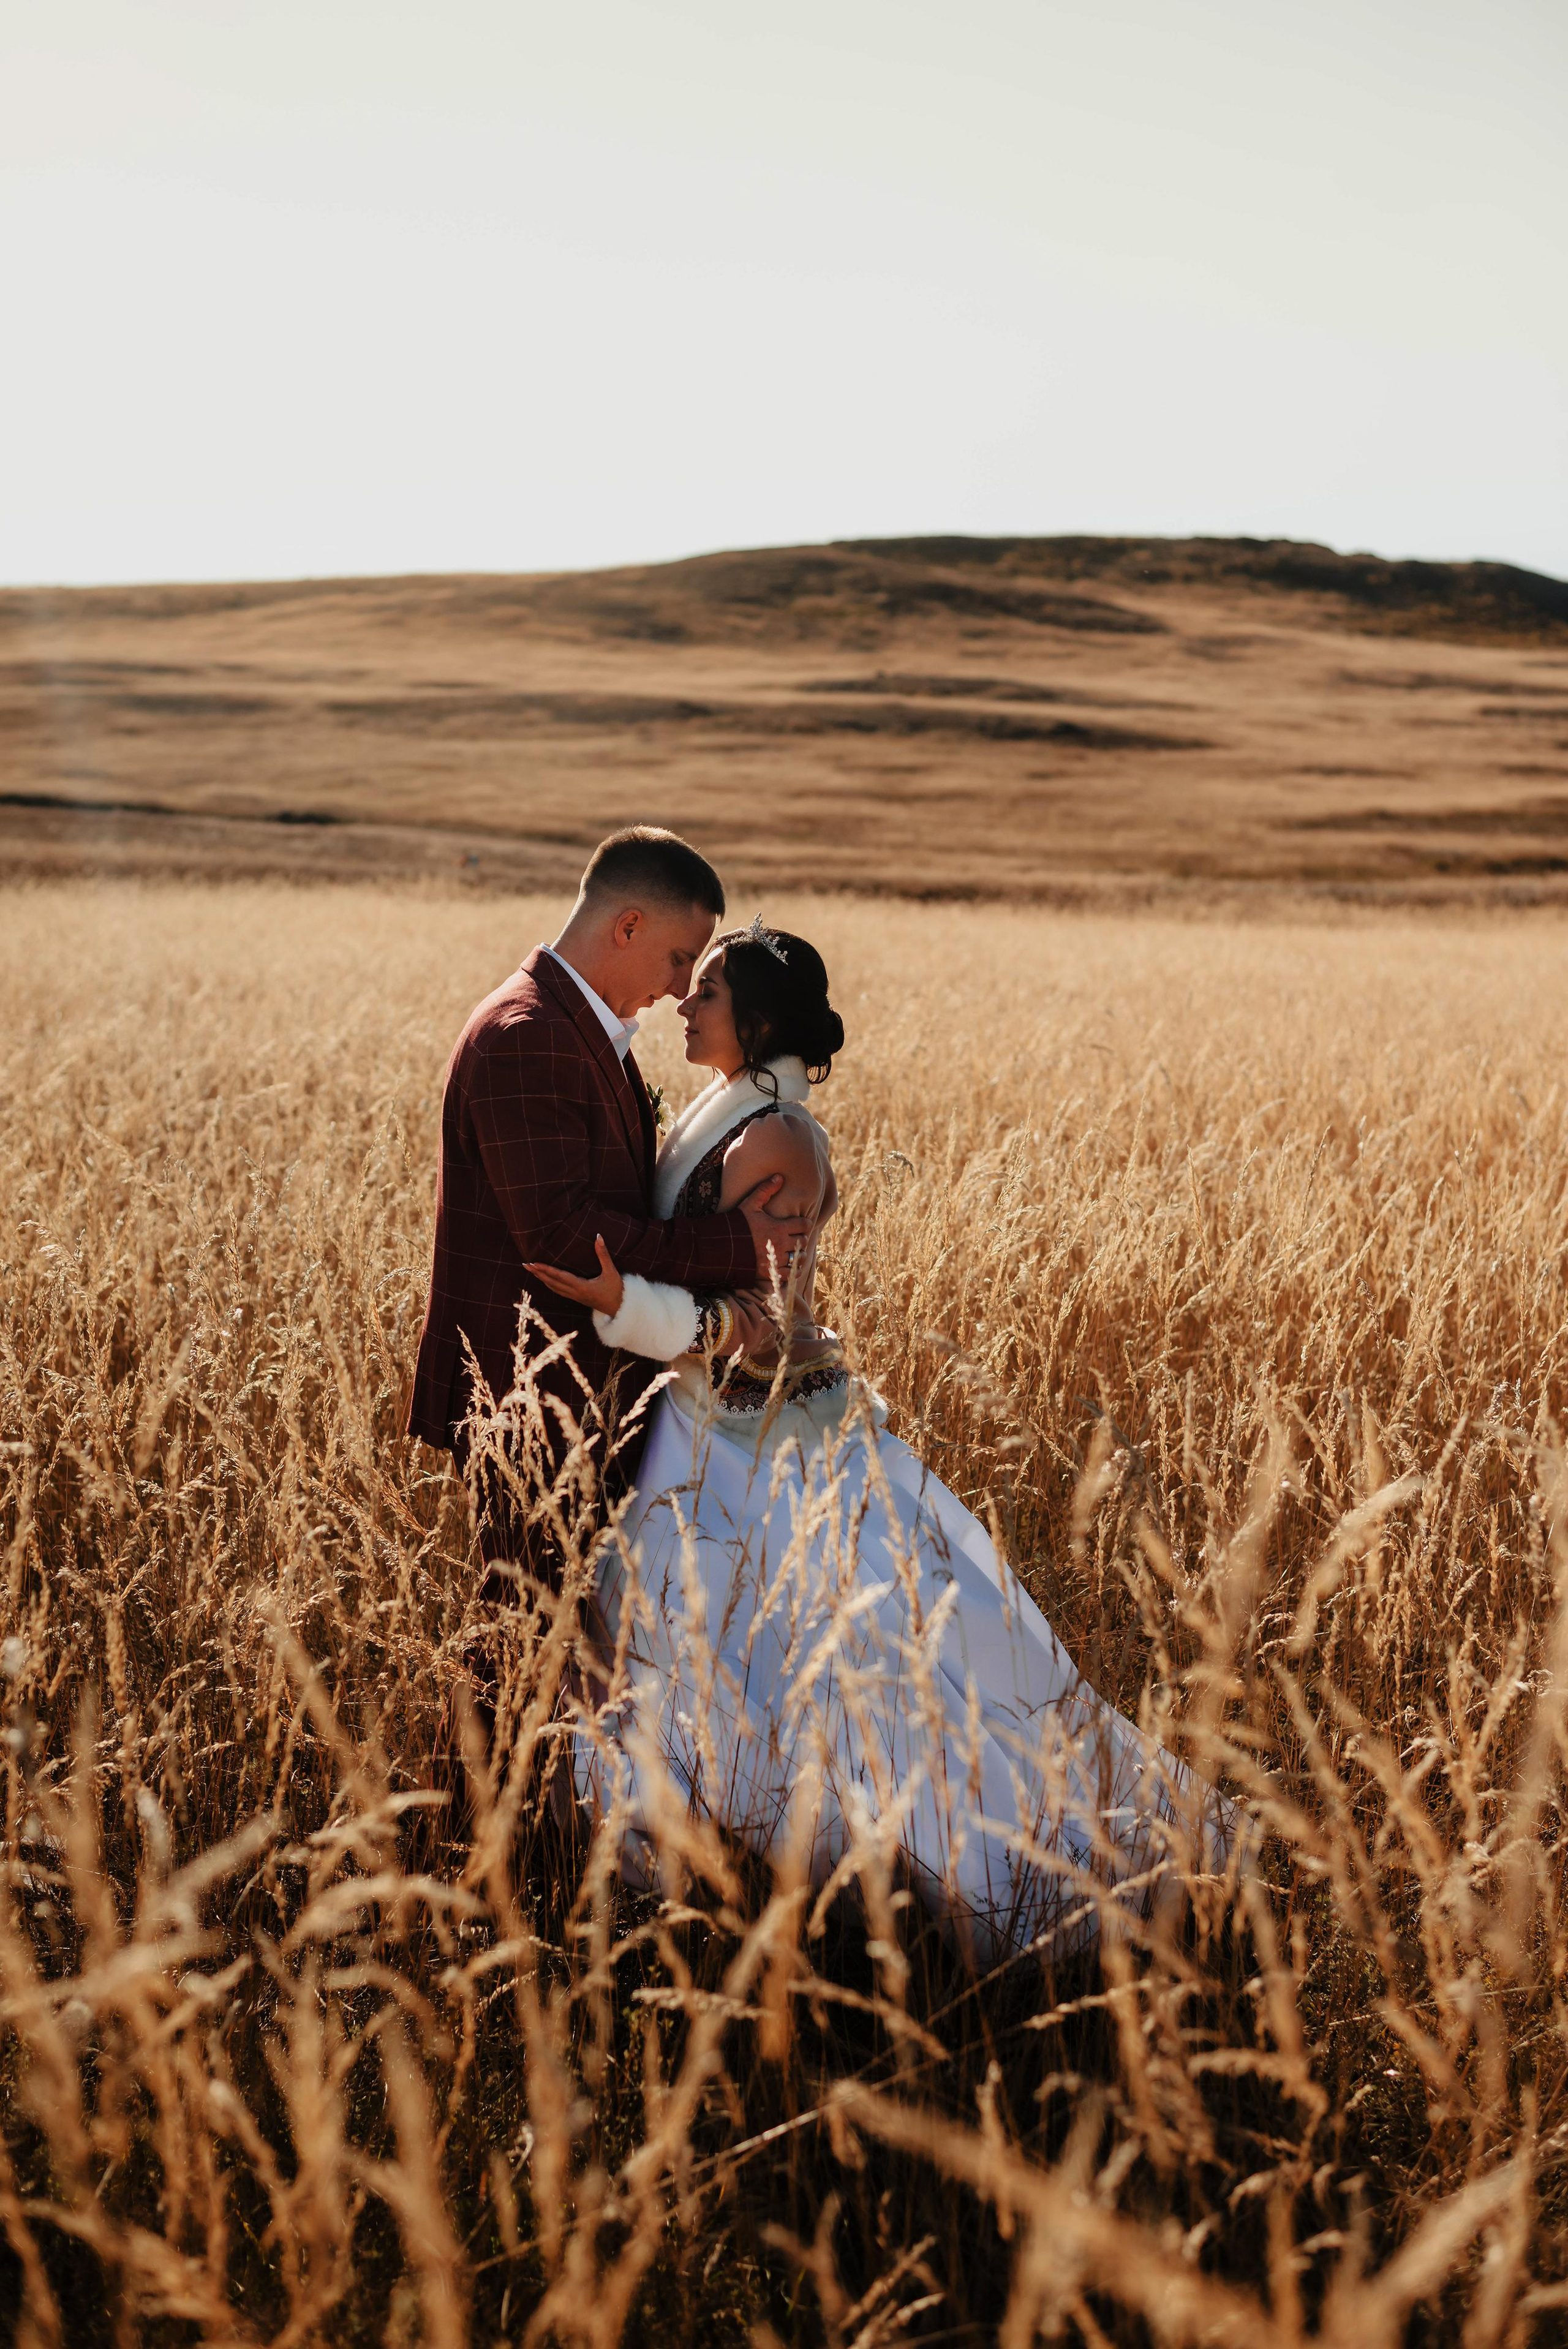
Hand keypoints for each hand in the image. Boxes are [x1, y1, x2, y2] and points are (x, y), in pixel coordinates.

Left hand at [524, 1234, 624, 1318]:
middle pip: (552, 1282)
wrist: (620, 1308)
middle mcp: (575, 1293)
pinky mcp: (577, 1298)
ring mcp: (575, 1297)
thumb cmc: (617, 1290)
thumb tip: (598, 1237)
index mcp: (581, 1286)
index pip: (559, 1276)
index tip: (534, 1264)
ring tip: (532, 1271)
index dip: (545, 1270)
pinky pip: (559, 1291)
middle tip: (525, 1265)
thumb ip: (603, 1254)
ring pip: (554, 1288)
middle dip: (538, 1273)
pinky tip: (546, 1280)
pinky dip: (549, 1284)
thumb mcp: (611, 1271)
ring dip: (542, 1279)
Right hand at [738, 1173, 811, 1288]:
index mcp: (779, 1227)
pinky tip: (791, 1266)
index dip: (805, 1223)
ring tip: (795, 1251)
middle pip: (803, 1241)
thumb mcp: (750, 1204)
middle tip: (797, 1237)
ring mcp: (775, 1259)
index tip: (801, 1224)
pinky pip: (789, 1274)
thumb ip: (765, 1190)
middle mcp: (780, 1244)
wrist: (721, 1247)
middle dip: (802, 1238)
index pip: (804, 1225)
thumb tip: (779, 1176)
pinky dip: (793, 1271)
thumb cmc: (736, 1224)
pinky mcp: (769, 1272)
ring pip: (799, 1258)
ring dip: (799, 1254)